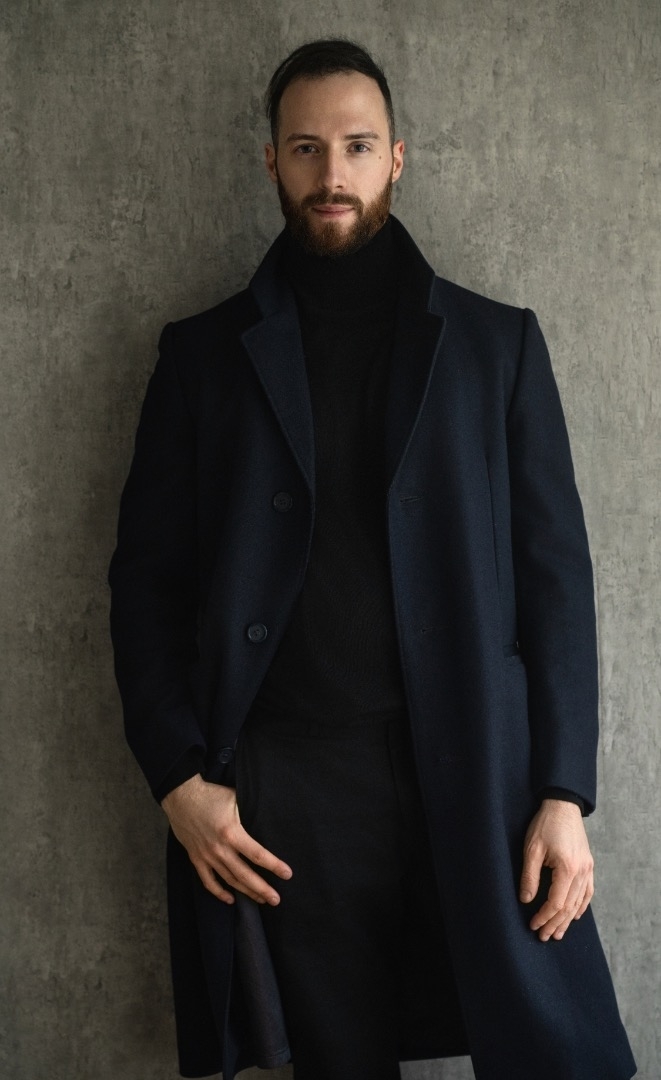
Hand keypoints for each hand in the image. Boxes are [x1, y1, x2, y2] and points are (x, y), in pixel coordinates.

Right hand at [161, 774, 291, 905]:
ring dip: (246, 891)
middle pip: (244, 874)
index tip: (287, 874)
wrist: (181, 797)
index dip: (274, 865)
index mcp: (231, 833)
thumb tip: (269, 818)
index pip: (257, 854)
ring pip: (229, 880)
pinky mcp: (196, 858)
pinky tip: (230, 900)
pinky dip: (218, 892)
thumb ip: (251, 811)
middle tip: (276, 899)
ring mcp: (207, 856)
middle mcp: (219, 849)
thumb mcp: (235, 799)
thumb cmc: (211, 795)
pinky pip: (207, 881)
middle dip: (262, 888)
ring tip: (261, 899)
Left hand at [519, 798, 593, 940]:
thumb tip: (526, 900)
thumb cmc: (545, 824)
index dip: (544, 917)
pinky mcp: (588, 864)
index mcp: (568, 868)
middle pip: (569, 906)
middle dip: (555, 923)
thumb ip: (530, 876)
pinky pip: (588, 891)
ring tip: (557, 933)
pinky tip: (575, 915)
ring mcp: (588, 868)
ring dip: (567, 919)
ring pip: (579, 902)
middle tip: (543, 936)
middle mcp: (582, 871)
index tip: (533, 925)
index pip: (556, 902)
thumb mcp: (531, 849)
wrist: (562, 805)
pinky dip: (581, 905)